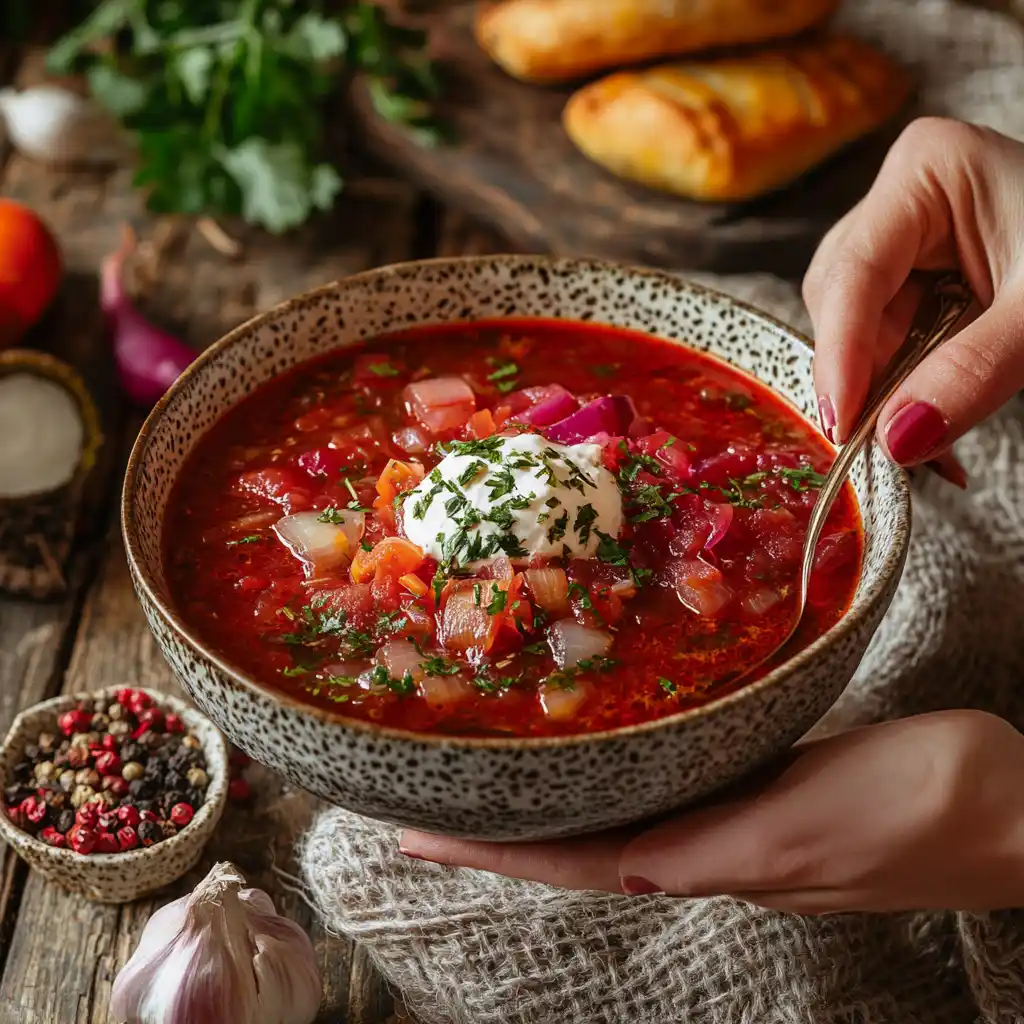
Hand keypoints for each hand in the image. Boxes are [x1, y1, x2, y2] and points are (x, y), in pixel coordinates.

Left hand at [400, 711, 1023, 912]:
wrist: (1015, 805)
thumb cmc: (930, 809)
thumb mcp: (822, 829)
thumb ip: (723, 855)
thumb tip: (629, 876)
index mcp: (714, 860)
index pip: (575, 860)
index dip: (494, 849)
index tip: (415, 830)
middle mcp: (710, 844)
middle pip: (580, 841)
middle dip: (503, 823)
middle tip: (428, 788)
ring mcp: (738, 814)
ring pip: (616, 810)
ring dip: (549, 796)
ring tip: (489, 765)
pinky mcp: (767, 781)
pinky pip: (664, 777)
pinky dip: (611, 766)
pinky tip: (597, 742)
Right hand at [803, 117, 1023, 483]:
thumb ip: (971, 373)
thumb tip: (896, 439)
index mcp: (929, 170)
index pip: (855, 272)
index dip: (841, 354)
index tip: (842, 426)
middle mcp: (902, 198)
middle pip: (843, 301)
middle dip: (864, 374)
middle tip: (886, 442)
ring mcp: (904, 237)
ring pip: (856, 328)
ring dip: (882, 388)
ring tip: (922, 438)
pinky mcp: (917, 276)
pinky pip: (886, 339)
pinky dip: (903, 386)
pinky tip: (926, 422)